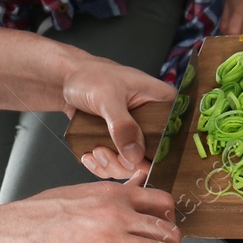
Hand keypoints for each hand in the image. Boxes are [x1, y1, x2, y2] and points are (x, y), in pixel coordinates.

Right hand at [0, 182, 181, 242]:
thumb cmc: (26, 222)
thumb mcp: (71, 196)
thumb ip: (102, 200)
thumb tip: (124, 198)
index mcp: (108, 195)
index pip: (163, 202)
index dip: (166, 223)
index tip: (159, 237)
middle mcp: (115, 215)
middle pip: (168, 232)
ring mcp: (110, 242)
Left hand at [61, 55, 175, 179]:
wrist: (66, 79)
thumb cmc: (90, 76)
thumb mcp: (107, 98)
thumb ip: (122, 126)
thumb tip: (135, 156)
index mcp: (162, 102)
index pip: (175, 133)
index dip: (161, 153)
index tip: (136, 159)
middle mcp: (154, 120)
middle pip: (154, 155)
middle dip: (127, 163)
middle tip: (104, 152)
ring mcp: (137, 133)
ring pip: (134, 163)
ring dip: (112, 164)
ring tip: (95, 150)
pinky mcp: (121, 142)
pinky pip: (118, 164)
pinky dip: (103, 165)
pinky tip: (89, 155)